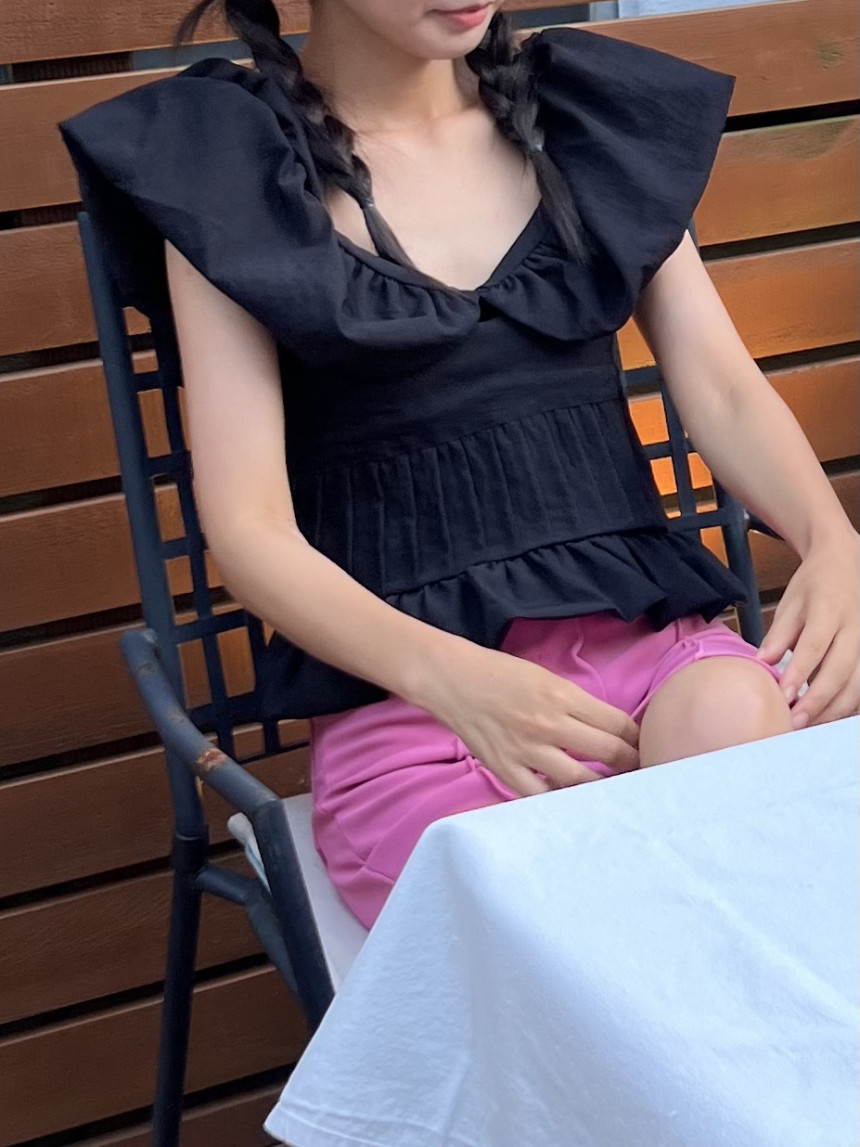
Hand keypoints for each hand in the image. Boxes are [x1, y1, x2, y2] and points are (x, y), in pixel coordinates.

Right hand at [421, 643, 639, 796]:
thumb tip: (609, 728)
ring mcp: (527, 750)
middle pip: (608, 753)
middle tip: (640, 773)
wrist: (452, 680)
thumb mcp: (546, 677)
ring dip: (601, 787)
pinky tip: (569, 800)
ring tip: (612, 791)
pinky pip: (541, 796)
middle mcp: (549, 724)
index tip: (646, 747)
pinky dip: (558, 800)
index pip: (617, 724)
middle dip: (631, 765)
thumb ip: (576, 703)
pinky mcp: (506, 769)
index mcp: (562, 696)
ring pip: (580, 781)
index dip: (638, 739)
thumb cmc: (500, 673)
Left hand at [758, 527, 859, 727]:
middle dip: (817, 702)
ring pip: (856, 685)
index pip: (815, 647)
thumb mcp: (790, 603)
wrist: (846, 564)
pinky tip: (826, 718)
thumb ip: (778, 635)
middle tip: (793, 723)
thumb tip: (761, 665)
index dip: (799, 674)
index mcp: (830, 611)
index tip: (783, 697)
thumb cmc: (814, 586)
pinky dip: (846, 705)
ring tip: (806, 727)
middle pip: (840, 672)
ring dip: (832, 710)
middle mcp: (855, 629)